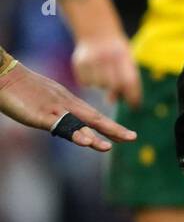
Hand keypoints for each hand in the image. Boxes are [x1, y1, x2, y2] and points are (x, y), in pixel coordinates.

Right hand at [0, 62, 136, 151]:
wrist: (4, 75)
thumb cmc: (22, 88)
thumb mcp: (45, 101)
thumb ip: (57, 112)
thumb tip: (65, 124)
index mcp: (68, 101)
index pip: (94, 116)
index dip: (111, 126)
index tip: (128, 135)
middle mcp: (66, 104)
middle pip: (94, 118)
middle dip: (114, 129)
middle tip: (133, 138)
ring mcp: (54, 108)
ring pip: (79, 122)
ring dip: (96, 134)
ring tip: (109, 147)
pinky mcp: (39, 113)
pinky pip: (59, 124)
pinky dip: (73, 132)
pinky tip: (85, 140)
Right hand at [71, 33, 141, 107]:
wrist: (97, 32)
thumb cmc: (117, 51)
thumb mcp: (126, 60)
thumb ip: (125, 79)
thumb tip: (111, 101)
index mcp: (122, 55)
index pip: (130, 81)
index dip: (133, 96)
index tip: (135, 107)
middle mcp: (106, 57)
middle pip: (113, 85)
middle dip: (117, 92)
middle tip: (117, 93)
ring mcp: (91, 59)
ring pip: (99, 85)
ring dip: (103, 85)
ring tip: (105, 75)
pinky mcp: (79, 62)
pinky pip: (86, 82)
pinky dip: (91, 81)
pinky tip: (93, 72)